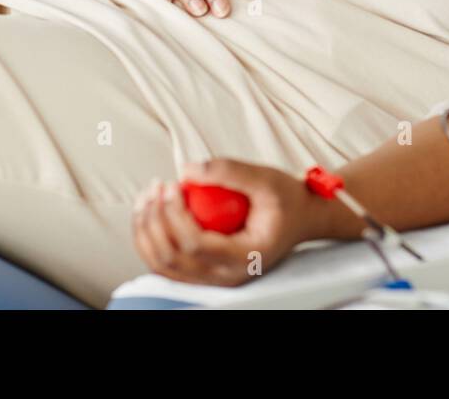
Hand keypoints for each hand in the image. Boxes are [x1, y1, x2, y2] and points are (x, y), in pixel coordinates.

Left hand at [131, 159, 316, 286]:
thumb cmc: (288, 200)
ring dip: (146, 231)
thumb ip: (230, 171)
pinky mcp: (204, 271)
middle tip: (155, 188)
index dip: (174, 214)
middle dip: (153, 221)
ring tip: (147, 198)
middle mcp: (226, 276)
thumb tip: (186, 170)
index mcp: (244, 258)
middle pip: (171, 259)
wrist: (302, 219)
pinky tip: (151, 212)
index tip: (171, 185)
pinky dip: (151, 239)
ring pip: (162, 265)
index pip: (195, 245)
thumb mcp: (267, 179)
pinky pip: (166, 263)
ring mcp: (213, 278)